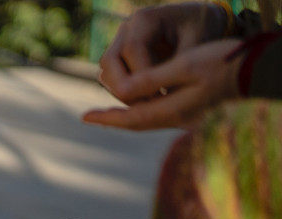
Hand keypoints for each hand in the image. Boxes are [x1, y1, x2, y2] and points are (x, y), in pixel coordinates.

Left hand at [83, 39, 242, 129]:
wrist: (258, 70)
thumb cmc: (225, 62)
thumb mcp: (185, 66)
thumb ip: (152, 80)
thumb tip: (123, 92)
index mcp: (173, 110)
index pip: (130, 118)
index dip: (106, 117)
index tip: (84, 116)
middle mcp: (178, 119)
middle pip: (137, 122)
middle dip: (114, 118)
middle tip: (92, 115)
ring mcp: (187, 117)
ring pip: (148, 118)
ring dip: (128, 114)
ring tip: (109, 110)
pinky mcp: (194, 111)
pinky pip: (161, 114)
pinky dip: (144, 110)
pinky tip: (140, 103)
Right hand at [100, 2, 227, 103]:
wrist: (200, 21)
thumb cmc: (203, 30)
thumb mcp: (197, 46)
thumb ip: (177, 70)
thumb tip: (160, 103)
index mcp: (146, 19)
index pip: (132, 50)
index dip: (141, 77)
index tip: (159, 98)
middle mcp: (127, 28)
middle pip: (109, 62)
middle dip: (124, 88)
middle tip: (147, 108)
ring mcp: (120, 41)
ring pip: (106, 72)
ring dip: (121, 92)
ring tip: (148, 107)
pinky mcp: (120, 56)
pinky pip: (112, 78)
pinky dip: (125, 92)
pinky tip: (146, 101)